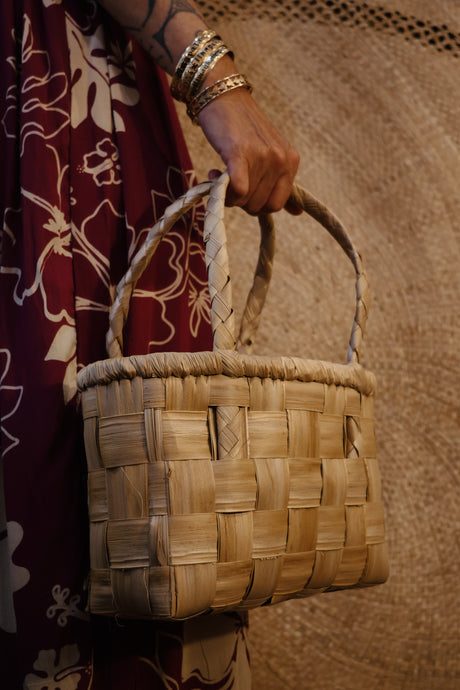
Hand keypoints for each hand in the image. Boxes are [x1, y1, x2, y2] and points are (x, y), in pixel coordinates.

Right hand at [197, 87, 300, 215]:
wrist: (222, 94)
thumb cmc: (243, 128)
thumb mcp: (271, 154)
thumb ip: (283, 184)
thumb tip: (298, 213)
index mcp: (291, 161)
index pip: (277, 205)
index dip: (257, 204)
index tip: (246, 190)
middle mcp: (280, 159)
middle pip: (260, 207)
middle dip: (242, 202)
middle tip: (231, 182)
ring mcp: (262, 156)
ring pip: (246, 201)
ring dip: (228, 194)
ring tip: (221, 172)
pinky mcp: (240, 154)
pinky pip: (238, 190)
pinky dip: (224, 192)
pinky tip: (215, 174)